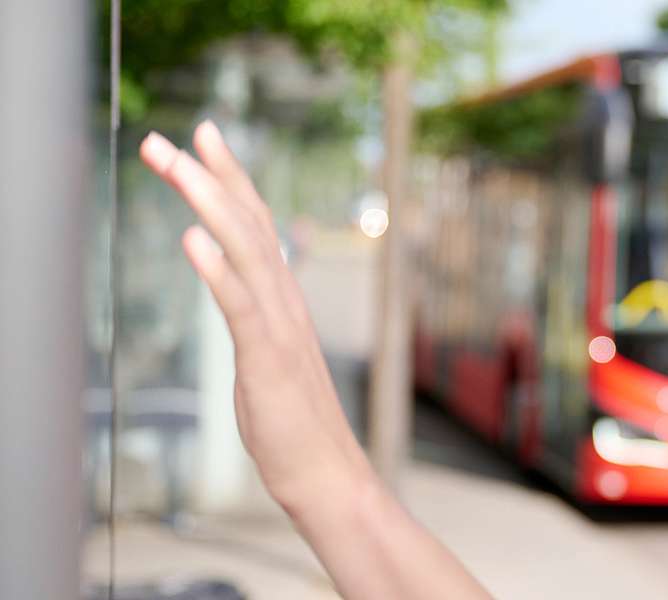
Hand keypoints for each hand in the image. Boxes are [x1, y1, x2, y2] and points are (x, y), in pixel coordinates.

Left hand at [140, 122, 373, 509]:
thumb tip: (238, 290)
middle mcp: (285, 301)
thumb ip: (255, 319)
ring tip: (175, 166)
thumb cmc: (293, 425)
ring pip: (244, 251)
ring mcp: (280, 327)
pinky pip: (240, 307)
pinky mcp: (269, 358)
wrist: (327, 473)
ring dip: (208, 203)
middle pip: (246, 223)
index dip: (230, 178)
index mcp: (282, 300)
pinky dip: (217, 270)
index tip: (205, 136)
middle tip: (165, 137)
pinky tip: (191, 240)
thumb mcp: (267, 359)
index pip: (255, 225)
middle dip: (206, 175)